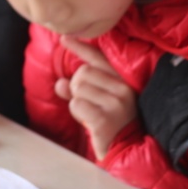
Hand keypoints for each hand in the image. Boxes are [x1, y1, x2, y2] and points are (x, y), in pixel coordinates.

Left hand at [55, 36, 136, 159]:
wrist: (127, 150)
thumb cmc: (112, 124)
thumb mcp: (99, 102)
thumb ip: (80, 90)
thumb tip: (59, 83)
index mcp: (123, 81)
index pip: (98, 58)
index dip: (80, 47)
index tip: (64, 38)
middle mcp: (122, 89)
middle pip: (83, 72)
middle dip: (76, 86)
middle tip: (86, 102)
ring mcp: (115, 103)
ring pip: (78, 88)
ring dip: (76, 101)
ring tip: (89, 112)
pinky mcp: (104, 118)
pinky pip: (76, 104)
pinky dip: (76, 112)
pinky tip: (88, 121)